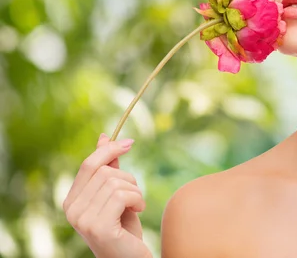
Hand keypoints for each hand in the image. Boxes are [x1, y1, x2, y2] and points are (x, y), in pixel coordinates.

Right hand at [63, 134, 151, 257]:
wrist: (131, 257)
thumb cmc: (124, 227)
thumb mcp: (117, 193)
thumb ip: (109, 168)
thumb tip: (104, 137)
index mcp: (71, 200)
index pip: (89, 164)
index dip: (110, 150)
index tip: (130, 142)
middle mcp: (71, 210)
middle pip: (104, 171)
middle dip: (128, 178)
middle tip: (135, 196)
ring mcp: (82, 219)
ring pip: (115, 182)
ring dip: (135, 191)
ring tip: (137, 206)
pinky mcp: (97, 226)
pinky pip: (122, 195)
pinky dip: (137, 199)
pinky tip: (139, 210)